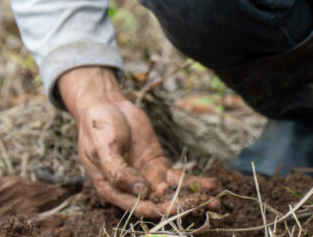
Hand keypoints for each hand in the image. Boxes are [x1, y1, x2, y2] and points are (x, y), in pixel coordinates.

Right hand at [58, 66, 215, 217]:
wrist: (106, 104)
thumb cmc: (97, 127)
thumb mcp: (103, 148)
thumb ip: (119, 172)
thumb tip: (142, 192)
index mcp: (112, 190)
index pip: (135, 205)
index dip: (153, 209)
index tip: (169, 208)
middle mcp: (131, 189)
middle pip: (157, 202)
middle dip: (180, 206)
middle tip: (202, 206)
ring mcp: (147, 177)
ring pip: (171, 193)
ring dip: (192, 197)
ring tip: (215, 200)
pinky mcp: (158, 165)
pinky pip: (177, 177)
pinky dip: (192, 181)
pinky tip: (209, 184)